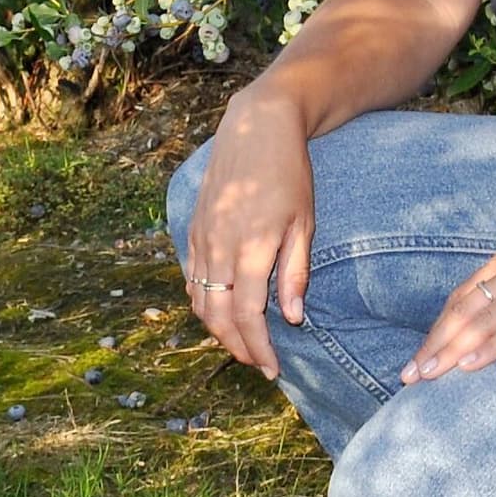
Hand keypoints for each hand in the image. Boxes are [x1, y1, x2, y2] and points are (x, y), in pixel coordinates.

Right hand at [184, 92, 315, 377]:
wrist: (256, 127)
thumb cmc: (290, 173)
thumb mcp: (304, 222)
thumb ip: (295, 272)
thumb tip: (292, 318)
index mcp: (250, 248)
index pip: (247, 316)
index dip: (258, 348)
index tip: (272, 370)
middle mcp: (219, 248)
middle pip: (218, 316)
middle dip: (237, 346)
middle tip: (258, 364)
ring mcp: (201, 238)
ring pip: (200, 300)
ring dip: (217, 329)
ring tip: (241, 344)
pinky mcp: (193, 228)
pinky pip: (191, 277)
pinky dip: (202, 302)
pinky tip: (218, 312)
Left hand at [403, 201, 495, 381]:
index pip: (463, 296)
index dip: (439, 327)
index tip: (421, 353)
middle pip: (463, 311)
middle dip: (434, 344)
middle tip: (409, 375)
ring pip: (482, 322)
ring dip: (450, 352)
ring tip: (427, 376)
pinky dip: (489, 348)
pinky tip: (469, 365)